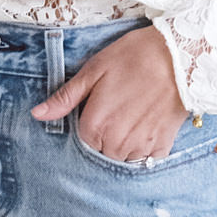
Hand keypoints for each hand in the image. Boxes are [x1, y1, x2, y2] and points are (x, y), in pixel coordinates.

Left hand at [30, 24, 187, 160]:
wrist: (179, 57)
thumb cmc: (134, 57)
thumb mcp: (94, 70)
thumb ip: (65, 98)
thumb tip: (37, 114)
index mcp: (95, 126)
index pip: (84, 140)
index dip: (92, 122)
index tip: (103, 105)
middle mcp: (116, 143)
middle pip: (103, 150)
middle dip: (108, 134)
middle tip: (121, 105)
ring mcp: (140, 147)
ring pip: (124, 156)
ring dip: (126, 142)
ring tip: (136, 112)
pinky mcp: (162, 147)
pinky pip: (146, 159)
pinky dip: (146, 145)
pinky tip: (149, 121)